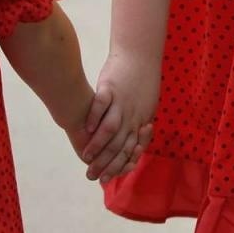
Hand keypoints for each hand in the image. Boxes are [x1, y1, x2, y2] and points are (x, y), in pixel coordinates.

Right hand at [81, 49, 160, 183]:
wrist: (140, 54)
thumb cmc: (142, 81)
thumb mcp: (147, 104)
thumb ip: (139, 123)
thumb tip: (134, 141)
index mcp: (140, 120)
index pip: (130, 149)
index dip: (118, 165)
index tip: (107, 179)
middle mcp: (132, 114)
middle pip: (119, 144)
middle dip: (106, 163)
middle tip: (92, 176)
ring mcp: (121, 101)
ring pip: (110, 128)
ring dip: (98, 144)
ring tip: (87, 157)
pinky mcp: (110, 87)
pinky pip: (102, 103)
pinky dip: (94, 116)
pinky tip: (86, 128)